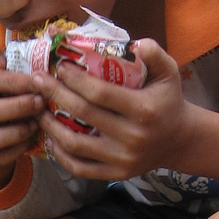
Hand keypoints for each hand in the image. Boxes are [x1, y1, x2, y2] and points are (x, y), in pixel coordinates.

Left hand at [35, 39, 196, 181]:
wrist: (180, 140)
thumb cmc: (168, 101)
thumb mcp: (169, 73)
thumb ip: (154, 54)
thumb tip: (136, 43)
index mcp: (143, 109)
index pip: (100, 93)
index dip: (75, 79)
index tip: (60, 67)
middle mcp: (132, 137)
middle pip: (83, 114)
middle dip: (55, 95)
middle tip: (38, 81)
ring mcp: (123, 159)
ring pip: (75, 144)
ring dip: (51, 127)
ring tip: (39, 110)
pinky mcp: (116, 174)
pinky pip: (80, 168)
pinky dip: (60, 155)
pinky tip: (51, 138)